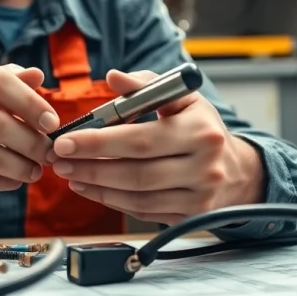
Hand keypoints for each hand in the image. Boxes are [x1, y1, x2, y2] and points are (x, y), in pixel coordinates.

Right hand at [0, 58, 60, 197]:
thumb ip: (10, 79)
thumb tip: (37, 75)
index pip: (0, 83)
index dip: (32, 104)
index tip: (53, 123)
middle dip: (33, 143)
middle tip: (50, 153)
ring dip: (23, 167)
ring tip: (37, 169)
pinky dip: (5, 182)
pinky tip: (15, 178)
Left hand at [50, 70, 264, 224]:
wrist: (237, 170)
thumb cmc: (201, 128)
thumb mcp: (182, 99)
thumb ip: (146, 86)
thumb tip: (113, 77)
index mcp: (201, 132)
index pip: (140, 139)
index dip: (99, 142)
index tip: (66, 141)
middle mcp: (204, 167)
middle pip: (135, 173)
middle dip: (91, 167)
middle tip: (59, 160)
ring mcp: (199, 198)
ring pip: (136, 197)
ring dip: (97, 186)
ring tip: (70, 174)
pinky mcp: (190, 218)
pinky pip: (143, 212)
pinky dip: (113, 201)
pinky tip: (93, 188)